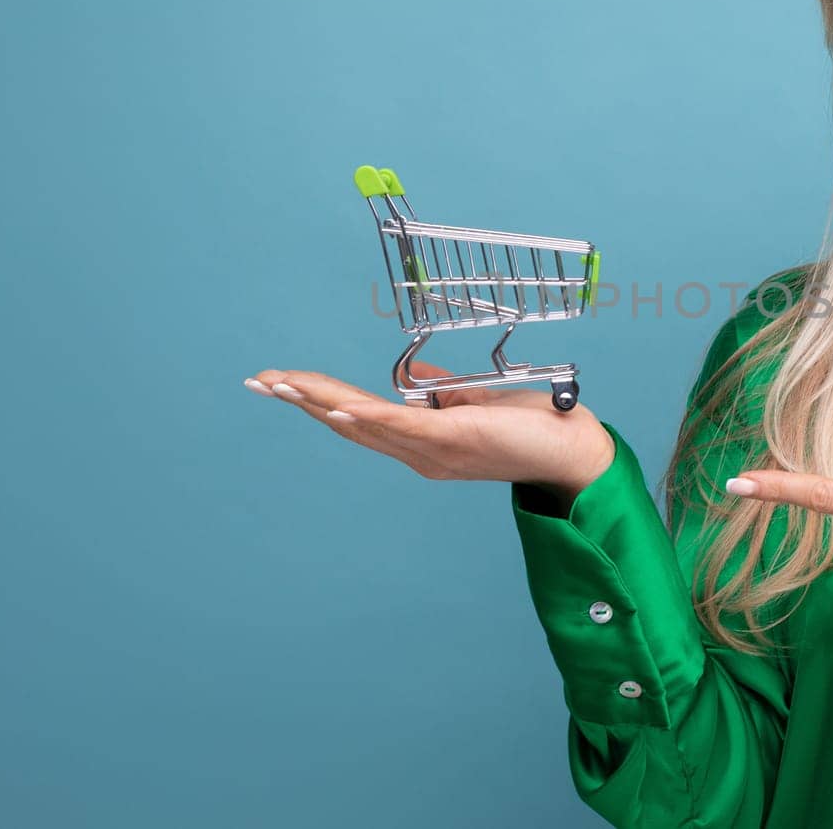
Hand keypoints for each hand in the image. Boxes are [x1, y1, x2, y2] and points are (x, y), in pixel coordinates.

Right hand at [242, 360, 614, 498]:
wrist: (574, 451)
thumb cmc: (533, 427)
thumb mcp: (476, 401)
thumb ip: (442, 392)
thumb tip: (416, 378)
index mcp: (421, 444)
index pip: (357, 418)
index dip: (316, 400)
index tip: (278, 382)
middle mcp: (418, 454)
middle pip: (347, 423)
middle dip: (301, 400)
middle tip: (258, 380)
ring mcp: (433, 450)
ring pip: (364, 423)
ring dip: (319, 402)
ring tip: (281, 386)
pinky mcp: (453, 439)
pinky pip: (401, 426)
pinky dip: (367, 415)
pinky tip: (338, 406)